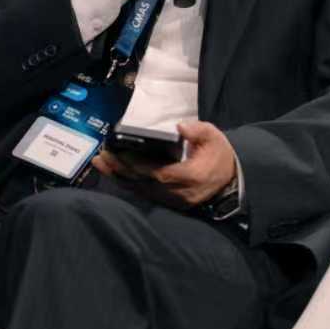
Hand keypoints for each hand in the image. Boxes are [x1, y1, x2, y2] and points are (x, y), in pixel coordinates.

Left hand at [91, 120, 238, 208]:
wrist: (229, 179)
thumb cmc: (219, 155)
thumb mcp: (215, 137)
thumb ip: (198, 130)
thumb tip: (180, 126)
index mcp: (193, 175)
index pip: (162, 173)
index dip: (140, 165)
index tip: (122, 154)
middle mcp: (180, 192)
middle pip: (145, 183)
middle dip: (121, 170)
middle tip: (102, 156)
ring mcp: (173, 200)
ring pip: (141, 190)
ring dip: (119, 177)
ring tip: (100, 163)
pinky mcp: (168, 202)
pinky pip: (144, 193)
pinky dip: (127, 183)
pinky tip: (112, 173)